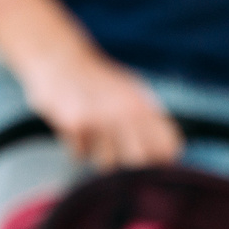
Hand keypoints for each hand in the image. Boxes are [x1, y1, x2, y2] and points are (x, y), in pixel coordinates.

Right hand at [18, 44, 181, 167]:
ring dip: (101, 158)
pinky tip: (76, 129)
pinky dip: (78, 147)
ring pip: (108, 165)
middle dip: (132, 170)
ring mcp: (100, 118)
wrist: (60, 57)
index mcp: (143, 106)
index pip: (167, 147)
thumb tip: (169, 156)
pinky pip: (80, 155)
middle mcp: (125, 111)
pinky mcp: (74, 123)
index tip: (151, 163)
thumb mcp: (132, 94)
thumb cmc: (100, 82)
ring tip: (96, 138)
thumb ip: (149, 123)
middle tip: (122, 160)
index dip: (162, 161)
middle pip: (140, 163)